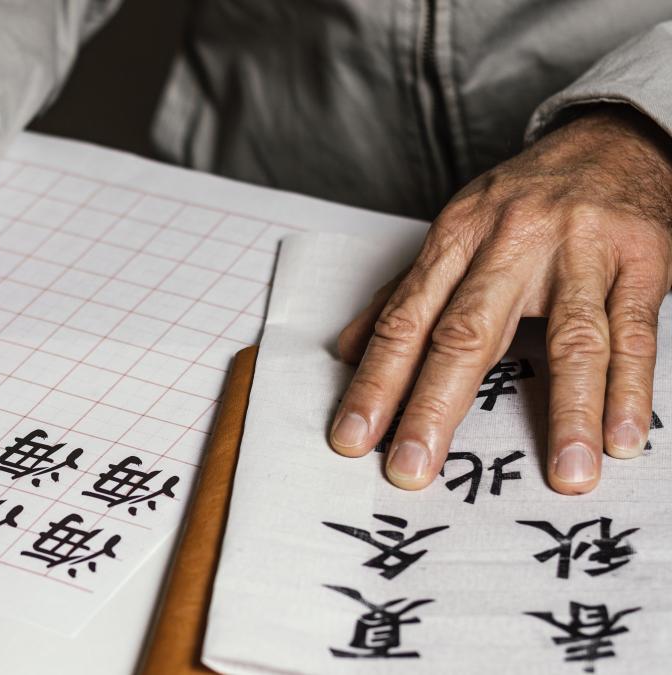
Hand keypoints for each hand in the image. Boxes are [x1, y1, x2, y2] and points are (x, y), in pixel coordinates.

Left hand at [329, 106, 671, 494]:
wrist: (611, 140)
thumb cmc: (522, 199)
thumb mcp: (455, 233)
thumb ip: (403, 293)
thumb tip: (346, 350)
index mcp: (455, 237)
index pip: (405, 320)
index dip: (376, 382)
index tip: (352, 437)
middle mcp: (511, 242)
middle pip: (467, 334)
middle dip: (435, 407)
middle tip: (412, 469)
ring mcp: (580, 251)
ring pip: (570, 338)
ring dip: (566, 411)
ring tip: (564, 475)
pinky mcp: (641, 261)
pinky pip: (634, 332)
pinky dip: (629, 389)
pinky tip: (620, 438)